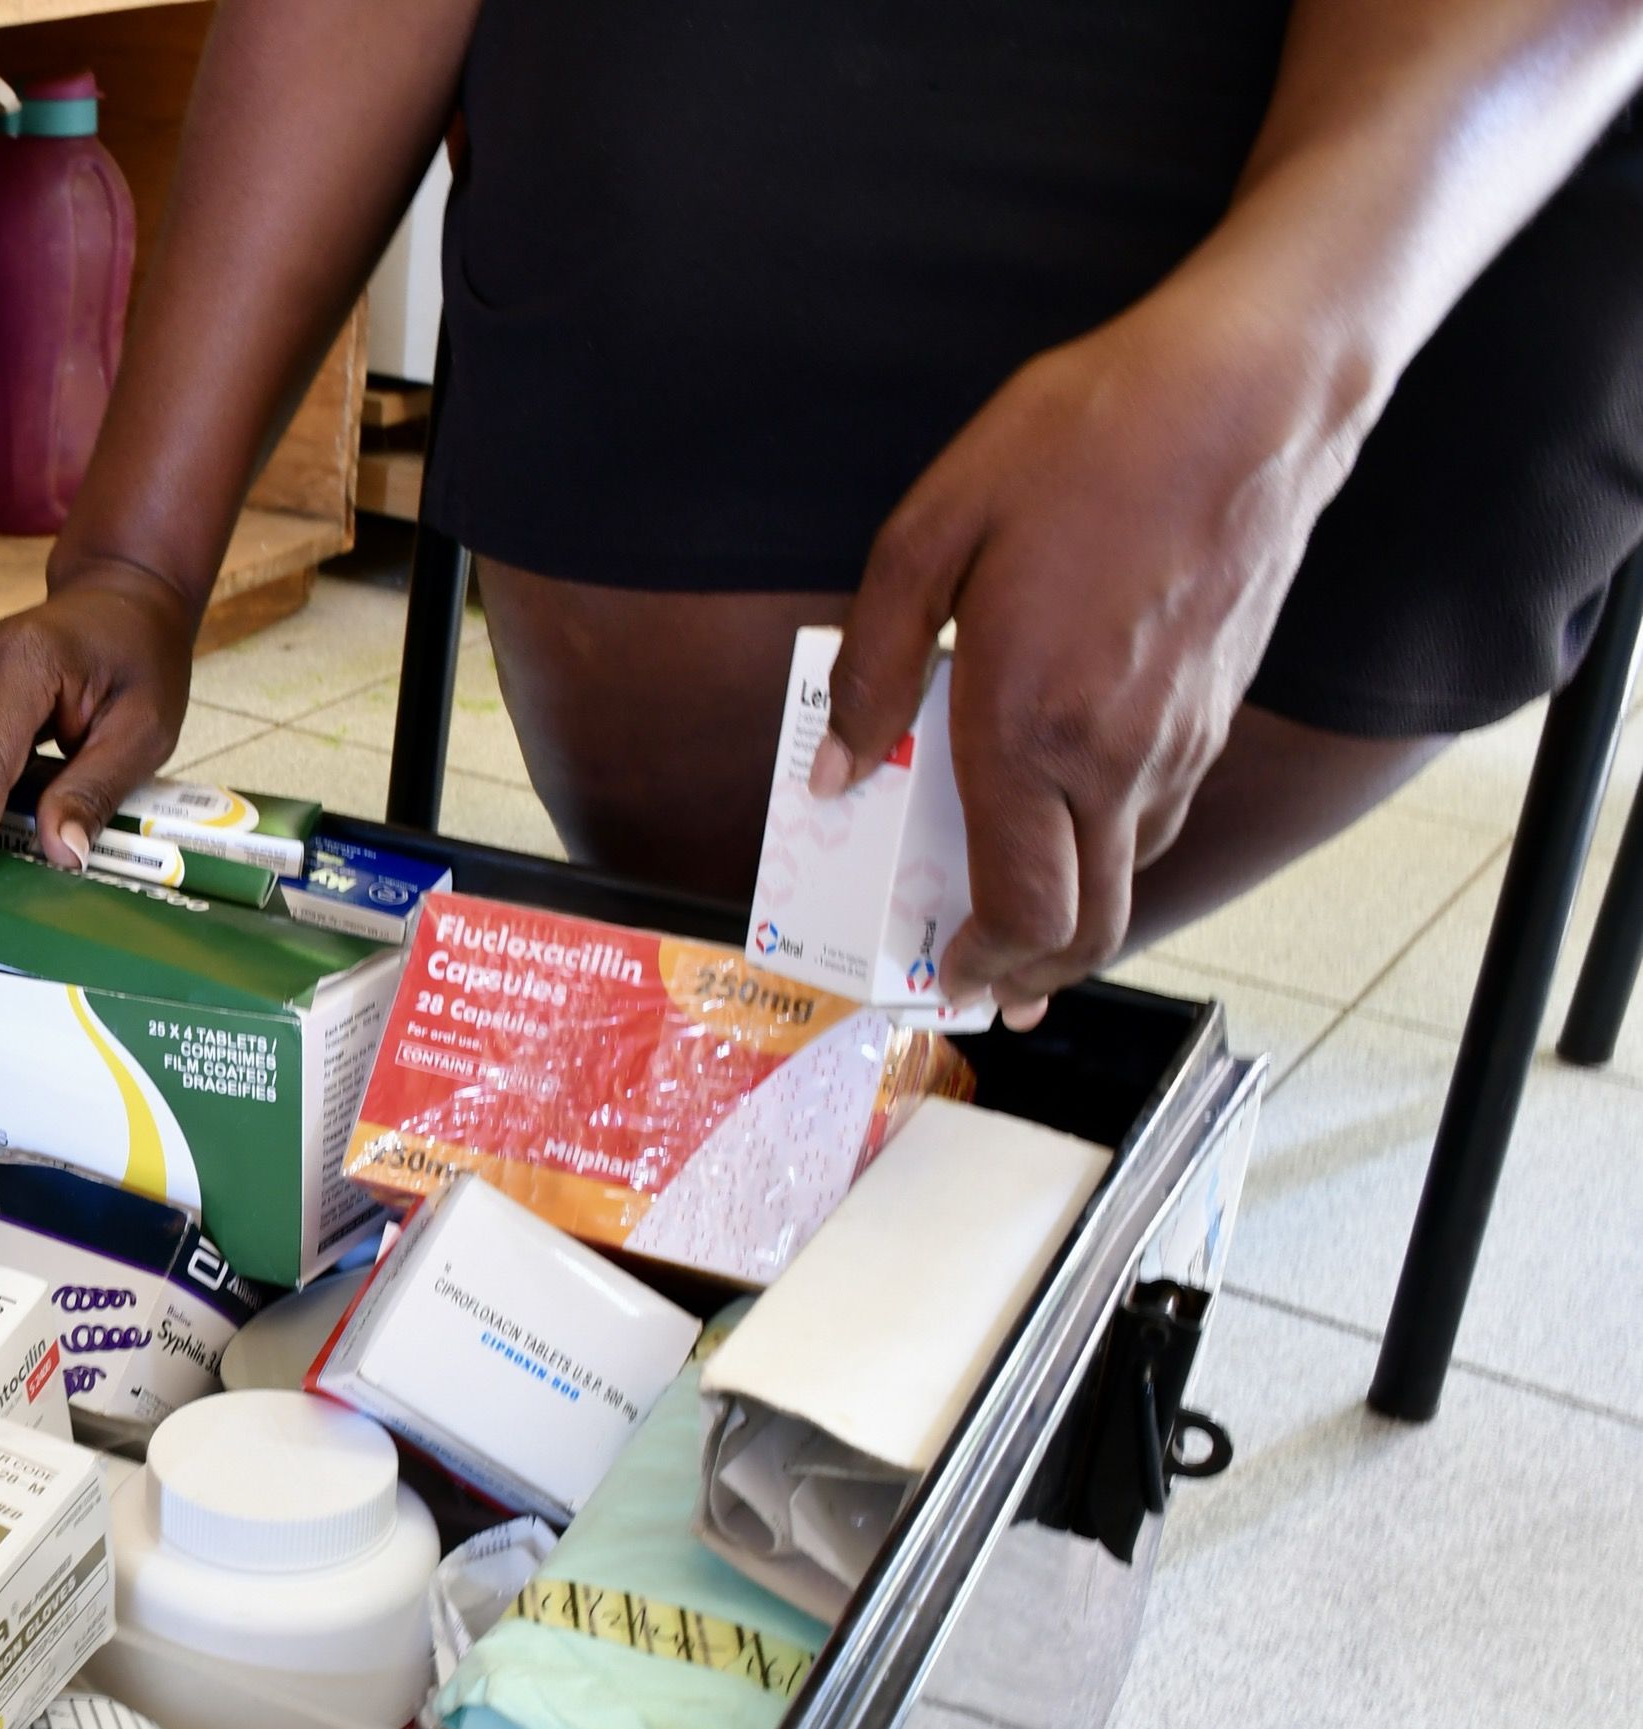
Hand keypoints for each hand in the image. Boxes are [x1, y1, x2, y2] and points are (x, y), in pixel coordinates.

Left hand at [816, 282, 1372, 1025]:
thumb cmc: (1082, 444)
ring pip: (1132, 872)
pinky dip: (1112, 845)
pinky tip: (1070, 816)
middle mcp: (1117, 756)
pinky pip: (1158, 811)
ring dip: (1073, 913)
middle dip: (1030, 971)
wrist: (1246, 391)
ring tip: (1012, 914)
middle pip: (1089, 924)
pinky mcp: (1218, 706)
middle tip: (982, 984)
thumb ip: (868, 663)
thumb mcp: (928, 533)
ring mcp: (1181, 737)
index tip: (945, 978)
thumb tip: (834, 768)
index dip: (982, 964)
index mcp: (1031, 725)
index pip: (1021, 907)